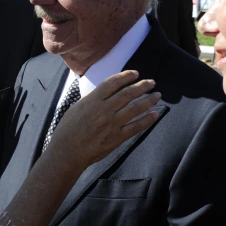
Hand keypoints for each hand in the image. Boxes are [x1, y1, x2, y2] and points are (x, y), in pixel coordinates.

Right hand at [45, 71, 160, 170]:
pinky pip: (136, 126)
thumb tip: (105, 92)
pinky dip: (147, 120)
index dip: (126, 76)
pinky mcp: (117, 137)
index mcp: (93, 100)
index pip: (113, 83)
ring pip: (135, 108)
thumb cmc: (68, 130)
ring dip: (148, 100)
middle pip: (128, 93)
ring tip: (157, 95)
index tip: (136, 73)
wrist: (68, 152)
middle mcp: (104, 110)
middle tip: (152, 82)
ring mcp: (112, 124)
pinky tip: (155, 114)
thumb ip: (92, 99)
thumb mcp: (77, 107)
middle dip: (142, 86)